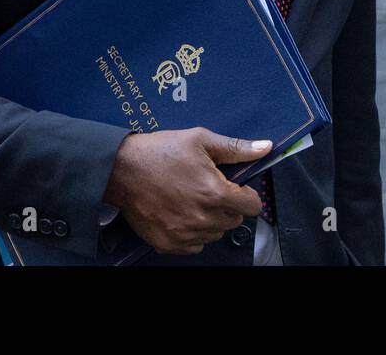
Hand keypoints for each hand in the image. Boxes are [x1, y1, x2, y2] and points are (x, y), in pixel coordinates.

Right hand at [101, 128, 268, 254]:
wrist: (121, 170)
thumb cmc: (160, 151)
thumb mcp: (200, 140)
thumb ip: (236, 148)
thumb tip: (264, 148)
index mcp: (215, 193)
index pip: (252, 206)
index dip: (246, 194)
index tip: (235, 187)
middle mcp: (203, 218)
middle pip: (234, 220)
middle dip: (228, 205)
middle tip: (209, 188)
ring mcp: (185, 234)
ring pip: (216, 233)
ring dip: (211, 219)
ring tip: (193, 198)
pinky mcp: (169, 244)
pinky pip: (196, 244)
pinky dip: (194, 232)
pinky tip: (182, 213)